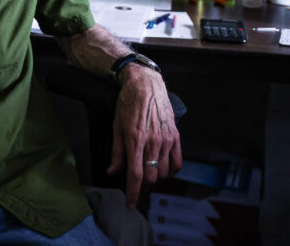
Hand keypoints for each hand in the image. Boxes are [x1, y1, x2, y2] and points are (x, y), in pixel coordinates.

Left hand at [107, 65, 182, 207]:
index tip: (130, 204)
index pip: (136, 175)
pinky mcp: (175, 136)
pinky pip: (177, 162)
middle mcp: (152, 141)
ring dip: (156, 177)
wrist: (145, 85)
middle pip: (152, 176)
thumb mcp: (116, 127)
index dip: (133, 193)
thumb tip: (112, 172)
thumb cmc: (127, 104)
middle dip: (143, 183)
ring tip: (148, 170)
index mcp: (134, 139)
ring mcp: (166, 139)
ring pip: (164, 171)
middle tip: (137, 179)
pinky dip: (170, 170)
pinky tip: (163, 168)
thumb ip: (116, 153)